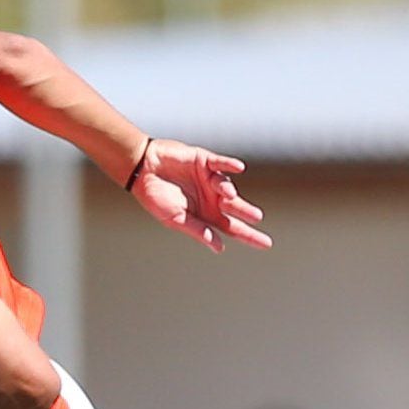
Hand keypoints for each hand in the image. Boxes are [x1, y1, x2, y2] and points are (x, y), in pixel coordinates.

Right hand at [127, 139, 270, 251]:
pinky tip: (239, 168)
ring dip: (228, 191)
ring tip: (228, 196)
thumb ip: (198, 230)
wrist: (142, 169)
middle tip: (257, 217)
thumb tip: (219, 247)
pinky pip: (221, 163)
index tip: (267, 244)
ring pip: (227, 187)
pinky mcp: (204, 161)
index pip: (232, 228)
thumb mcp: (176, 219)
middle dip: (247, 212)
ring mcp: (209, 179)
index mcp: (206, 215)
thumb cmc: (156, 197)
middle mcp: (211, 198)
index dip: (249, 236)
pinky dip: (229, 165)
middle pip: (235, 209)